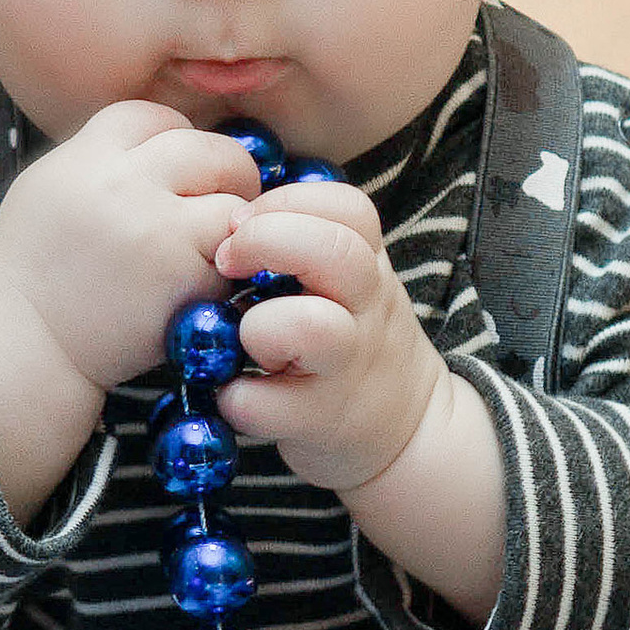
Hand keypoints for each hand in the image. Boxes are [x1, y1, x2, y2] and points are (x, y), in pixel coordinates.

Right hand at [0, 103, 260, 522]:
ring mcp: (156, 226)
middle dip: (222, 171)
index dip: (175, 138)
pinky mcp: (183, 274)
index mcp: (82, 157)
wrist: (24, 350)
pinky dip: (230, 267)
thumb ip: (100, 163)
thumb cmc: (34, 277)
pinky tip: (201, 283)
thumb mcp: (47, 193)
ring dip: (235, 218)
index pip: (153, 117)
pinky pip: (235, 253)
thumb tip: (165, 146)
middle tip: (220, 202)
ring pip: (234, 195)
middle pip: (205, 146)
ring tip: (215, 245)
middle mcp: (119, 182)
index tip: (179, 170)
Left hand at [208, 181, 438, 492]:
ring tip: (240, 337)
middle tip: (225, 261)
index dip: (285, 201)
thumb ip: (309, 240)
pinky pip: (261, 403)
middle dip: (264, 240)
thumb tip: (227, 212)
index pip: (347, 207)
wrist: (404, 427)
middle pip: (335, 250)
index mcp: (370, 265)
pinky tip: (233, 390)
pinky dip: (234, 397)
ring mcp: (346, 366)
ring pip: (311, 326)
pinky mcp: (319, 420)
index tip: (240, 220)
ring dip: (257, 326)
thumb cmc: (353, 338)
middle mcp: (366, 309)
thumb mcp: (353, 281)